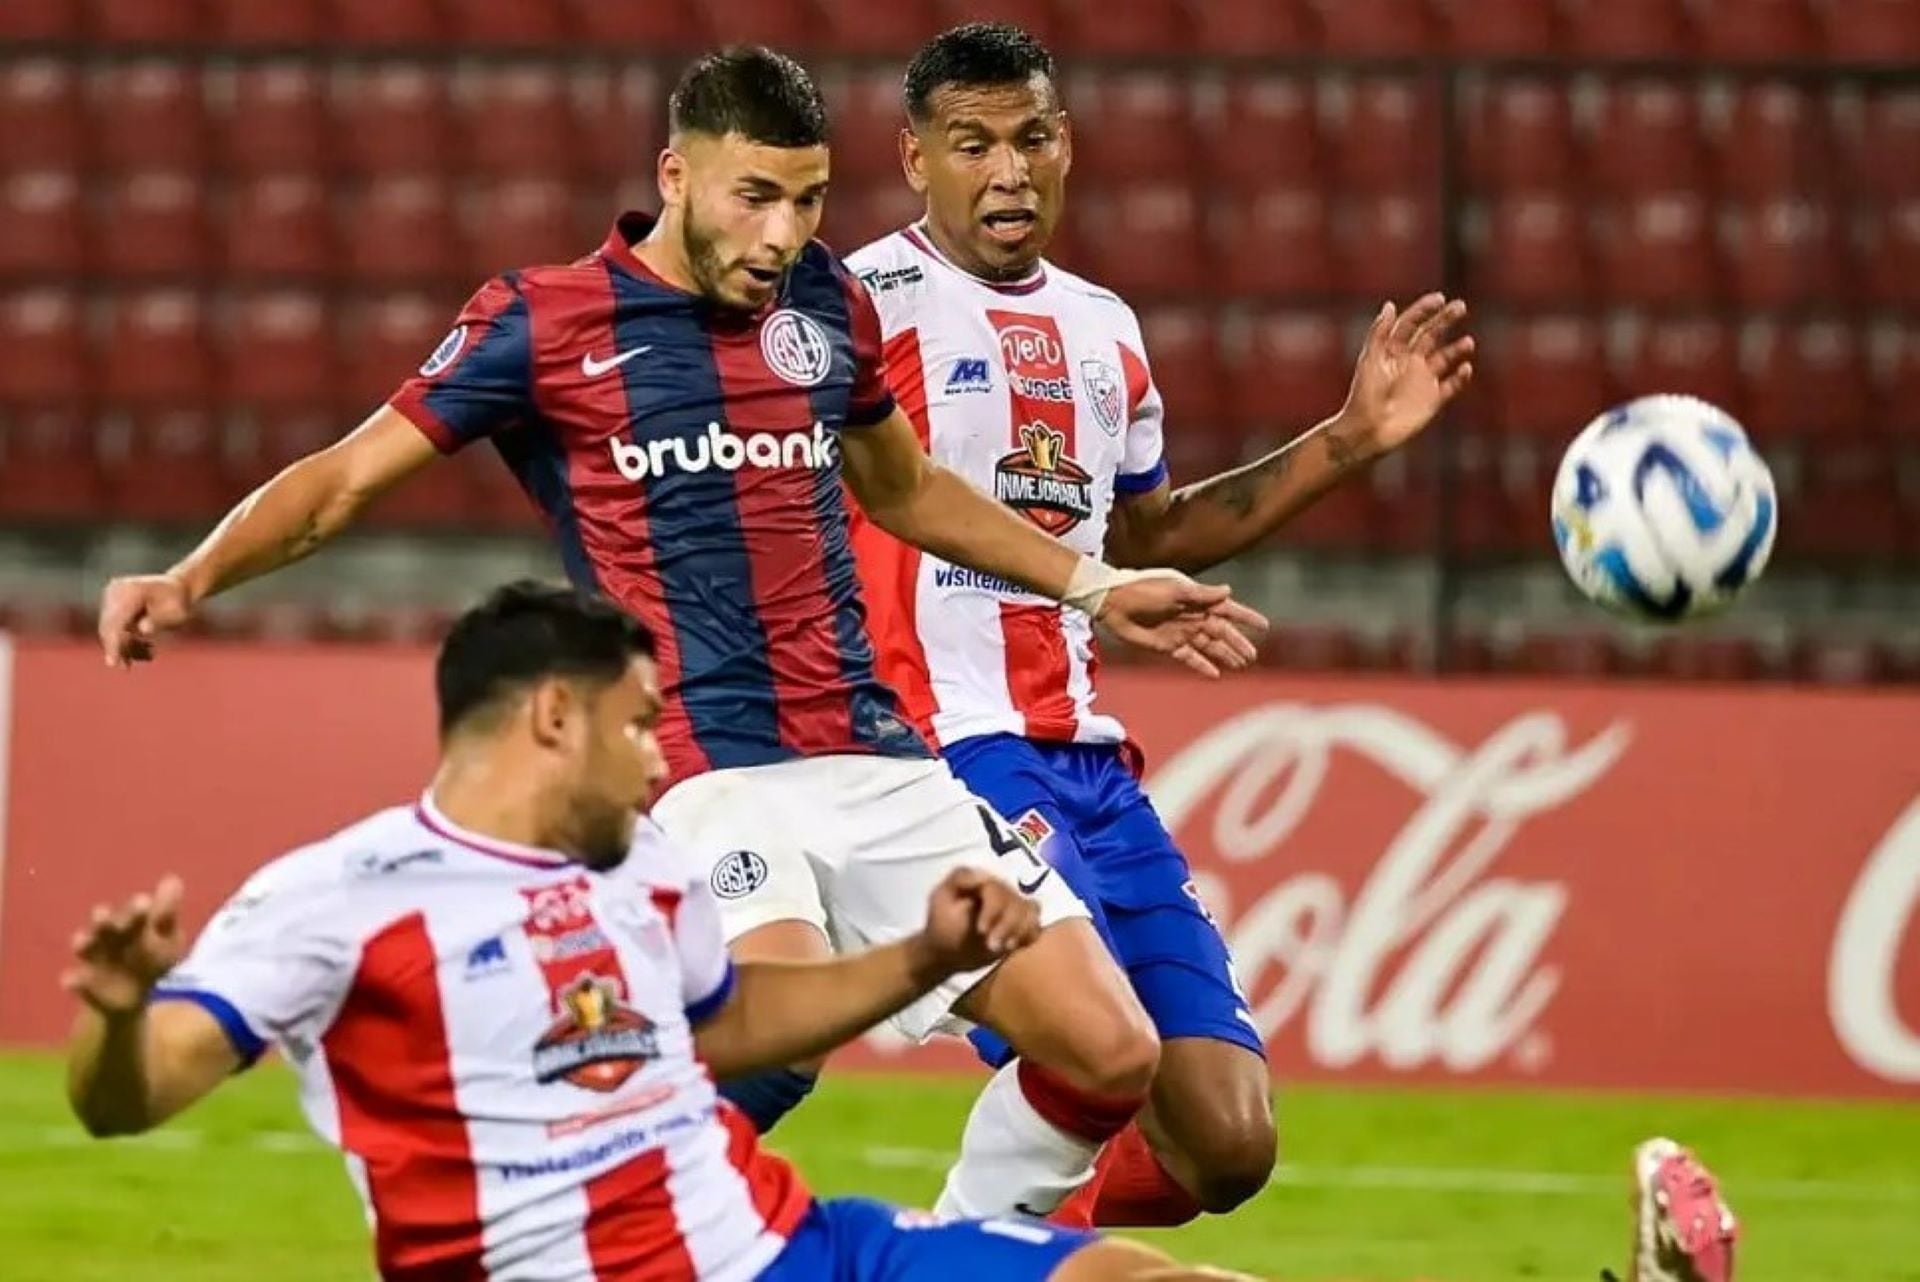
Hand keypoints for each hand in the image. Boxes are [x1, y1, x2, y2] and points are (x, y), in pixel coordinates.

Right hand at [63, 877, 186, 1015]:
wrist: (130, 995)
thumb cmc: (151, 959)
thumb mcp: (167, 939)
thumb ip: (167, 914)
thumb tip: (173, 879)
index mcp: (131, 922)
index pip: (133, 911)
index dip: (137, 908)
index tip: (144, 903)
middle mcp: (106, 934)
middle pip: (103, 924)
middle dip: (103, 919)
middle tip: (103, 915)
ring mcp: (92, 957)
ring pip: (84, 946)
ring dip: (82, 941)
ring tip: (81, 942)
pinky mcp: (82, 982)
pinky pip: (74, 980)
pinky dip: (73, 980)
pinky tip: (73, 980)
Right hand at [98, 573, 195, 667]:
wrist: (177, 589)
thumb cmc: (178, 603)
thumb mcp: (176, 613)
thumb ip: (159, 620)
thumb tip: (142, 630)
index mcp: (131, 590)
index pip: (115, 621)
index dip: (113, 644)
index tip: (113, 663)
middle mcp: (115, 591)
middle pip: (108, 627)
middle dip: (118, 649)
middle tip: (126, 667)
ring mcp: (111, 597)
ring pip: (110, 631)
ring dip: (126, 646)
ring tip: (148, 655)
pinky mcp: (111, 606)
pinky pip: (113, 629)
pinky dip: (126, 641)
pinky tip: (145, 651)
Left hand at [910, 867, 1041, 979]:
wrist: (945, 950)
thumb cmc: (941, 924)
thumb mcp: (940, 898)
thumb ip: (959, 880)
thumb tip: (984, 875)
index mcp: (982, 880)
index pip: (997, 889)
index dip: (993, 909)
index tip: (982, 930)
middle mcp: (1001, 889)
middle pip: (1017, 902)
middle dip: (1006, 925)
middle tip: (991, 947)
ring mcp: (1012, 907)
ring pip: (1031, 910)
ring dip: (1020, 930)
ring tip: (1005, 947)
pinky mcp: (1019, 925)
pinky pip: (1035, 924)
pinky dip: (1029, 934)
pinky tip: (1015, 945)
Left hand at [1100, 571, 1268, 678]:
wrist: (1114, 603)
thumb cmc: (1144, 589)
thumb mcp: (1175, 590)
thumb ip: (1202, 594)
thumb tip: (1229, 591)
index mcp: (1197, 600)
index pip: (1228, 609)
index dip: (1246, 617)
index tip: (1264, 626)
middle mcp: (1193, 616)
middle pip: (1221, 632)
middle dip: (1238, 643)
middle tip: (1253, 656)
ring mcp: (1181, 632)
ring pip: (1209, 646)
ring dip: (1225, 655)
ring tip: (1241, 665)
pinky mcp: (1168, 646)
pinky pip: (1190, 658)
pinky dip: (1202, 665)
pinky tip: (1215, 675)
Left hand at [1337, 292, 1475, 461]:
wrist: (1367, 431)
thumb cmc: (1363, 396)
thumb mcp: (1370, 361)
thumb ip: (1379, 333)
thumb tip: (1390, 304)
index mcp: (1393, 351)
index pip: (1411, 324)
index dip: (1424, 309)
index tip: (1440, 299)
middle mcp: (1410, 362)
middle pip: (1432, 335)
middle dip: (1446, 320)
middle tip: (1461, 306)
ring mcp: (1423, 380)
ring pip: (1446, 358)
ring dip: (1457, 348)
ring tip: (1468, 342)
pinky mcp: (1433, 400)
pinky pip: (1452, 385)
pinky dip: (1460, 377)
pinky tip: (1465, 368)